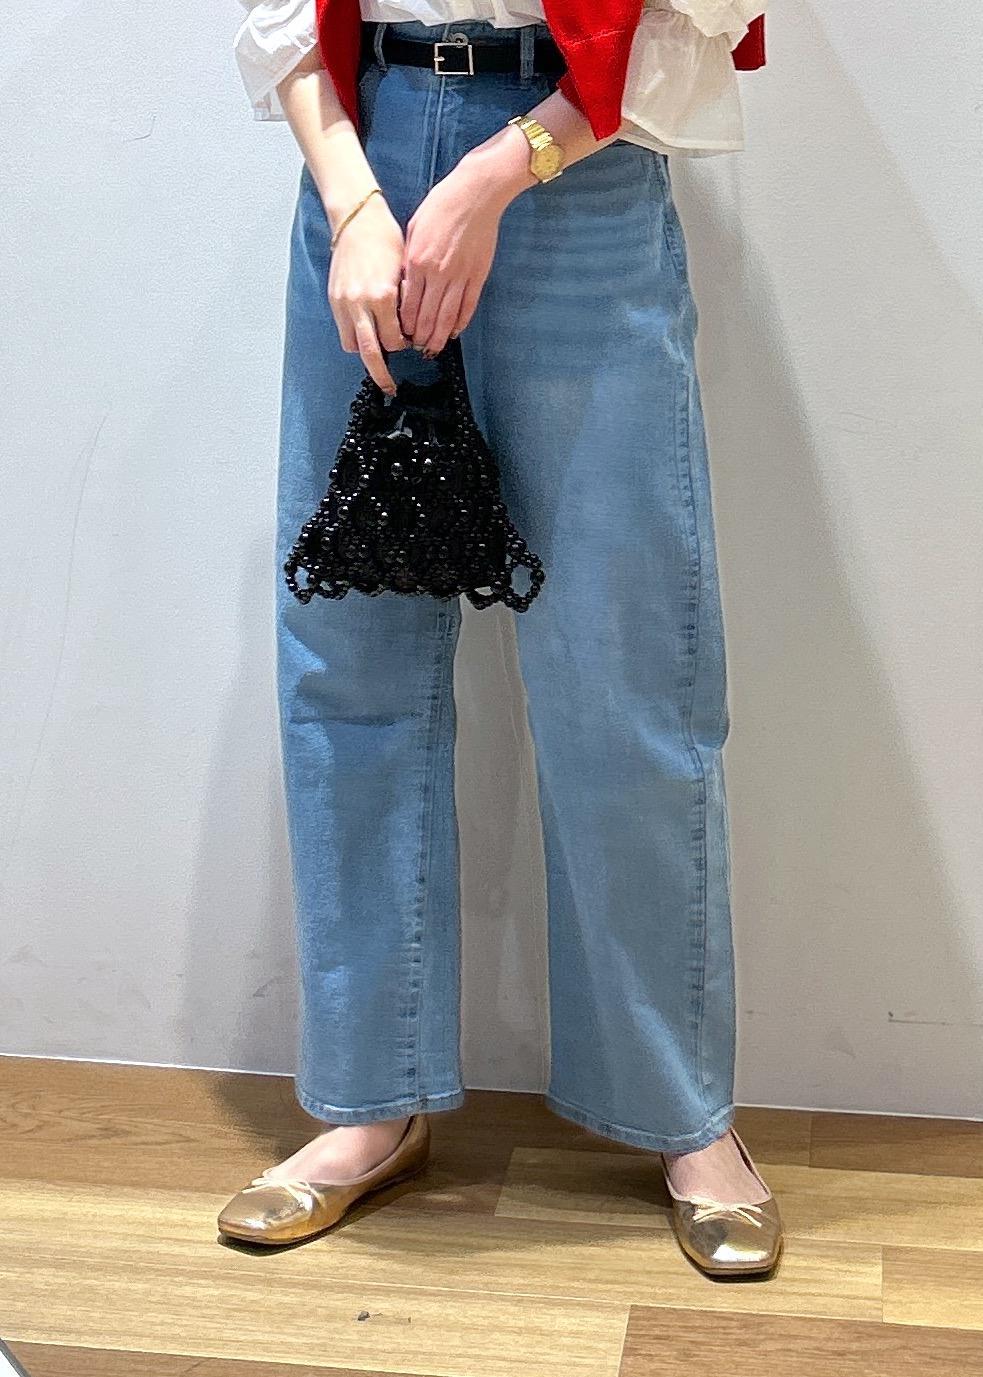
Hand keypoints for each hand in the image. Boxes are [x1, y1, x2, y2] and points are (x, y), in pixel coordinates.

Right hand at [328, 194, 408, 394]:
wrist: (356, 219)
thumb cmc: (385, 239)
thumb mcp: (403, 271)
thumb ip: (404, 302)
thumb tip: (408, 325)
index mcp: (382, 296)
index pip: (395, 339)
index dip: (403, 345)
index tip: (409, 344)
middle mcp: (361, 303)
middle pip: (371, 353)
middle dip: (381, 374)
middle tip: (390, 387)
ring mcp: (344, 303)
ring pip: (354, 346)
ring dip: (366, 353)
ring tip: (377, 353)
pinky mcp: (334, 299)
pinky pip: (344, 331)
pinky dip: (355, 337)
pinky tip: (365, 333)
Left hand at [399, 130, 534, 355]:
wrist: (475, 192)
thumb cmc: (442, 205)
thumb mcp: (414, 229)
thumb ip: (409, 260)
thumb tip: (405, 285)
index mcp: (417, 262)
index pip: (408, 305)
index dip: (404, 325)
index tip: (402, 334)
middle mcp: (438, 273)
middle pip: (427, 317)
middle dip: (420, 337)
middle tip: (416, 348)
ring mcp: (460, 276)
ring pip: (447, 318)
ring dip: (439, 337)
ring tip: (433, 349)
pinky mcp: (478, 275)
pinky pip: (468, 306)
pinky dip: (460, 322)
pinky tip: (454, 332)